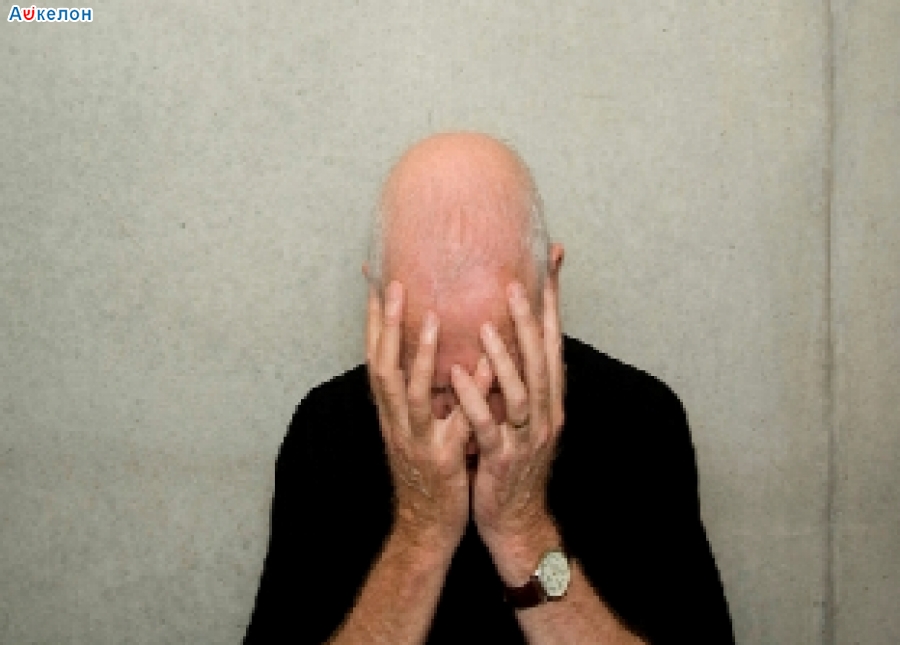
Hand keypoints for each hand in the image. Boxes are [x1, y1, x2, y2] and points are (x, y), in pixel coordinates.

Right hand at [366, 281, 489, 552]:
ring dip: (416, 353)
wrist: (427, 527)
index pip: (376, 357)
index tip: (375, 282)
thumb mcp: (418, 427)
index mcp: (391, 411)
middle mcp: (396, 421)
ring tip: (429, 316)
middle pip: (381, 366)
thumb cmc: (428, 472)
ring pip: (408, 392)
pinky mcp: (441, 460)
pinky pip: (454, 423)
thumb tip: (434, 350)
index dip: (374, 321)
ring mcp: (416, 441)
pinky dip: (466, 395)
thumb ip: (423, 392)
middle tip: (392, 284)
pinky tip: (483, 368)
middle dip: (385, 325)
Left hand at [450, 279, 565, 580]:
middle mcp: (543, 415)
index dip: (551, 305)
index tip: (550, 265)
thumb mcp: (524, 419)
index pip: (553, 344)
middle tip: (515, 283)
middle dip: (530, 321)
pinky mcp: (502, 460)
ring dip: (505, 357)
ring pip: (520, 392)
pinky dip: (475, 400)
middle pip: (541, 361)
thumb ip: (520, 380)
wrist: (516, 521)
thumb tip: (514, 339)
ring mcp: (525, 439)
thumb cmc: (514, 464)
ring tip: (487, 325)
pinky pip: (489, 427)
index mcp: (548, 401)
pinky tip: (458, 375)